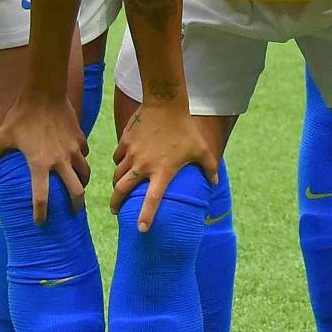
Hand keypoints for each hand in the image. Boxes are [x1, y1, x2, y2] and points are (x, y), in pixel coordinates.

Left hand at [0, 93, 88, 223]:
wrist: (44, 92)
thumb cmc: (20, 115)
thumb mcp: (1, 136)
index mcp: (39, 165)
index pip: (41, 198)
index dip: (40, 214)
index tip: (40, 223)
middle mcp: (59, 161)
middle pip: (75, 192)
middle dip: (76, 206)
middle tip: (74, 212)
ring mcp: (73, 149)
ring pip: (85, 174)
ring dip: (83, 184)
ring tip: (80, 188)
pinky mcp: (79, 138)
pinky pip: (84, 154)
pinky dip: (81, 160)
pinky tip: (77, 160)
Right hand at [110, 93, 214, 232]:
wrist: (165, 102)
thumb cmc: (185, 127)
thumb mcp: (202, 149)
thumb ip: (209, 168)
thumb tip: (215, 183)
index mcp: (163, 171)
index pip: (152, 200)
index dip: (146, 216)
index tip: (141, 229)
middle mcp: (144, 165)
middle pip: (121, 190)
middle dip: (116, 204)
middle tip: (116, 211)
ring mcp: (132, 153)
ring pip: (116, 175)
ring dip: (116, 185)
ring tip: (118, 189)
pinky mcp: (125, 141)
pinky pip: (117, 158)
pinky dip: (118, 163)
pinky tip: (122, 164)